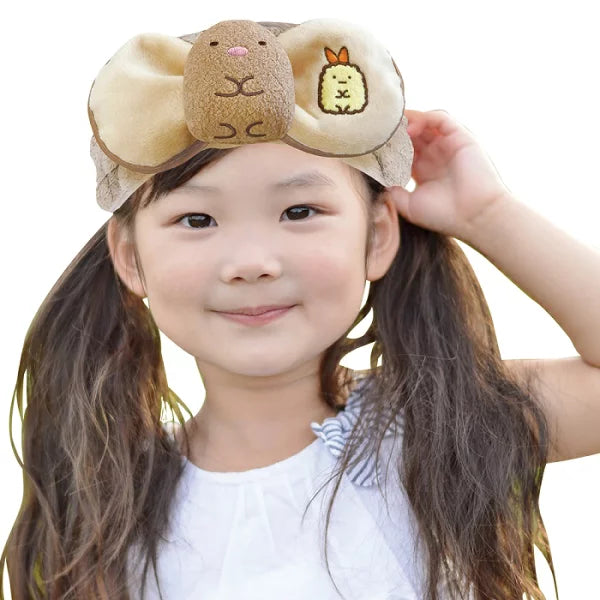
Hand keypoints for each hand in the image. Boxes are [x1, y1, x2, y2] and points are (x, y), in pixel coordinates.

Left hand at [389, 109, 512, 239]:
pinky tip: (410, 129)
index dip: (387, 146)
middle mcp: (435, 155)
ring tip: (392, 129)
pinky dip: (424, 118)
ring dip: (407, 122)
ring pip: (424, 123)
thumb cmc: (444, 216)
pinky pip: (440, 118)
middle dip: (394, 131)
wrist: (474, 216)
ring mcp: (447, 145)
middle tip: (377, 131)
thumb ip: (392, 190)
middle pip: (411, 134)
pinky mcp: (460, 137)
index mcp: (423, 170)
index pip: (401, 150)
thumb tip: (377, 177)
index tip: (370, 147)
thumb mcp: (408, 205)